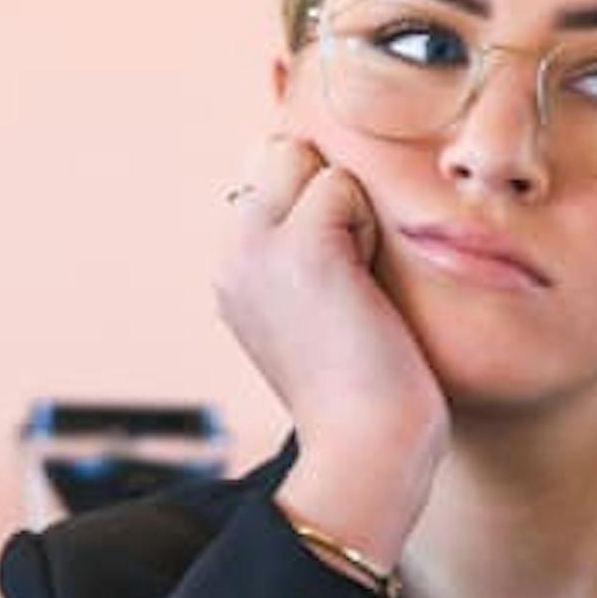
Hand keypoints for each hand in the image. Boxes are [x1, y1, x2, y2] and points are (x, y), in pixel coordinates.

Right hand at [214, 135, 446, 562]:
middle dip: (327, 189)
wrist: (365, 447)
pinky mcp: (298, 246)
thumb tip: (331, 183)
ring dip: (350, 206)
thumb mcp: (315, 305)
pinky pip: (341, 184)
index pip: (268, 168)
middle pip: (281, 150)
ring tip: (356, 280)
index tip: (337, 274)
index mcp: (230, 262)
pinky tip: (363, 286)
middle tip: (350, 272)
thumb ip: (305, 245)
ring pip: (307, 158)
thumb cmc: (363, 386)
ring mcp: (256, 244)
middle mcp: (229, 248)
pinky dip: (367, 224)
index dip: (317, 199)